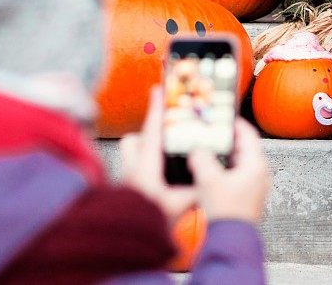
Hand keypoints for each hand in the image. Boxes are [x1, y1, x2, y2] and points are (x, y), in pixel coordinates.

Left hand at [119, 86, 197, 223]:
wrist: (123, 242)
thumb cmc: (147, 223)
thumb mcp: (178, 205)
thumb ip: (194, 190)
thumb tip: (208, 179)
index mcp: (145, 167)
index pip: (153, 130)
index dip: (157, 108)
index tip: (158, 90)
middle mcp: (131, 170)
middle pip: (135, 140)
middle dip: (148, 133)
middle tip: (165, 132)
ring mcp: (126, 180)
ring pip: (131, 155)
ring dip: (144, 153)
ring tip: (163, 157)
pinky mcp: (125, 191)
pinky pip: (134, 171)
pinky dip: (145, 169)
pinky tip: (159, 180)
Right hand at [188, 118, 270, 223]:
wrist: (230, 239)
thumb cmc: (226, 212)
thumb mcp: (209, 180)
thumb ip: (202, 159)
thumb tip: (198, 150)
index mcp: (256, 165)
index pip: (248, 133)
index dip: (234, 122)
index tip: (223, 116)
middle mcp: (259, 173)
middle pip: (243, 147)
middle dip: (225, 139)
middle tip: (211, 132)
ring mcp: (255, 185)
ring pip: (239, 161)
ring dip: (223, 155)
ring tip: (207, 150)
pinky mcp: (247, 195)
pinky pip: (236, 174)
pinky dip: (224, 169)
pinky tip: (210, 171)